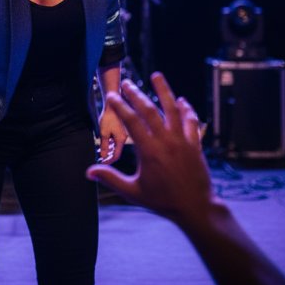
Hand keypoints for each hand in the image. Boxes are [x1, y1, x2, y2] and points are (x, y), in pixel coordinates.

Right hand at [86, 73, 212, 224]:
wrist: (195, 208)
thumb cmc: (162, 202)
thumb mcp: (133, 191)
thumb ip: (111, 178)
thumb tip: (89, 171)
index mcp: (149, 151)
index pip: (132, 122)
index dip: (121, 107)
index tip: (112, 96)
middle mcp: (167, 142)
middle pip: (150, 111)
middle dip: (137, 95)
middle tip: (127, 83)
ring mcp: (183, 141)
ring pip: (173, 110)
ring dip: (164, 91)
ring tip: (156, 76)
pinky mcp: (195, 145)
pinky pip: (191, 122)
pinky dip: (186, 109)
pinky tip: (182, 101)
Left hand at [97, 103, 127, 164]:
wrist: (113, 104)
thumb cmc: (108, 117)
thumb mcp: (103, 133)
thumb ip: (104, 146)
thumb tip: (103, 156)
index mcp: (121, 140)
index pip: (116, 156)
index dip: (108, 161)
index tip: (101, 163)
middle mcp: (124, 138)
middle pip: (116, 152)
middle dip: (107, 156)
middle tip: (99, 159)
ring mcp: (123, 134)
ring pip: (116, 146)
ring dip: (108, 150)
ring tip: (99, 153)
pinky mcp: (120, 131)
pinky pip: (116, 141)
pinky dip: (110, 144)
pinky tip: (103, 144)